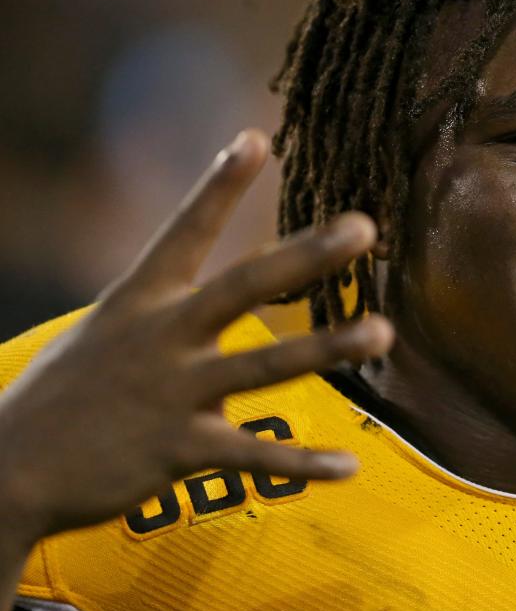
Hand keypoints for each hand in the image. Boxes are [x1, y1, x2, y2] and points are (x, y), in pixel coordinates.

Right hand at [0, 130, 393, 545]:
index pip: (185, 231)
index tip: (256, 138)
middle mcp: (162, 337)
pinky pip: (253, 457)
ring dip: (328, 348)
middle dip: (307, 255)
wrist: (7, 472)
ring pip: (264, 365)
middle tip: (364, 226)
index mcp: (140, 300)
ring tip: (384, 333)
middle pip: (245, 285)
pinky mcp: (177, 450)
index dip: (219, 186)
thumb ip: (161, 300)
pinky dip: (302, 464)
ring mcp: (171, 392)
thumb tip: (202, 275)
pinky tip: (349, 467)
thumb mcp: (104, 329)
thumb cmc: (65, 395)